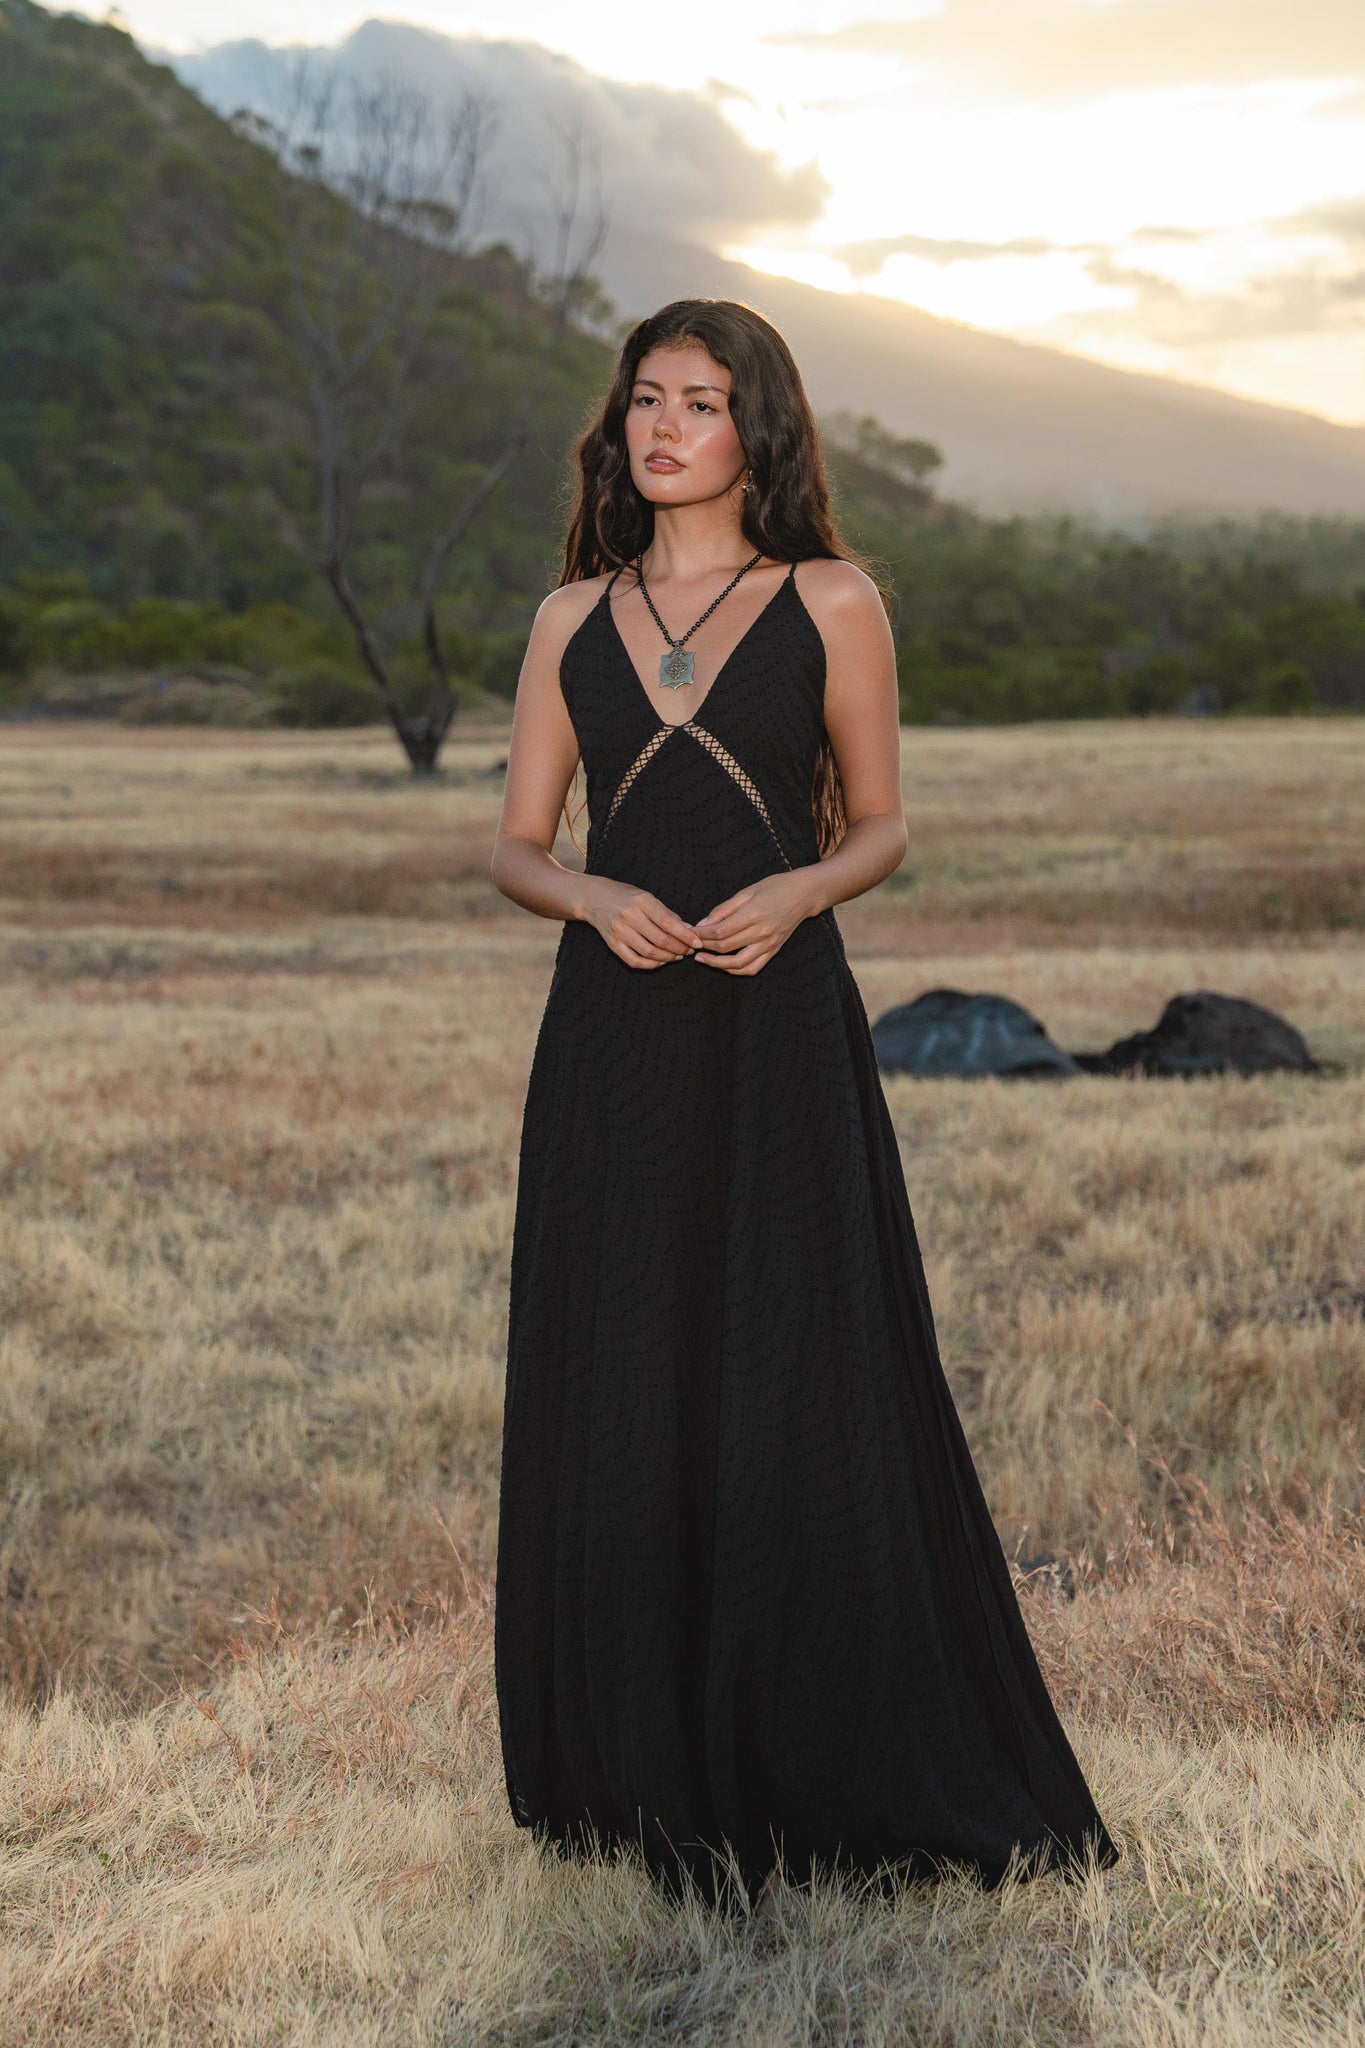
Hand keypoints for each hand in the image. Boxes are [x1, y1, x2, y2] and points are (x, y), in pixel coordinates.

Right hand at [583, 878, 702, 969]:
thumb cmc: (626, 896)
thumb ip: (667, 914)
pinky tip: (661, 961)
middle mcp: (629, 917)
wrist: (595, 898)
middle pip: (660, 940)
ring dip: (668, 958)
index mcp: (641, 902)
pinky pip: (634, 961)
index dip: (685, 935)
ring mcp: (619, 932)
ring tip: (678, 956)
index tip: (697, 942)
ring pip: (649, 952)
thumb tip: (689, 930)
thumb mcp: (648, 898)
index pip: (667, 922)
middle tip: (689, 950)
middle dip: (679, 948)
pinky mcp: (612, 944)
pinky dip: (650, 965)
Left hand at [692, 872, 813, 974]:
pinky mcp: (774, 951)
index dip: (701, 935)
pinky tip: (723, 965)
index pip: (719, 931)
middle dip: (704, 947)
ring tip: (702, 959)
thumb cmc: (775, 887)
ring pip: (737, 963)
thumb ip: (723, 909)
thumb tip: (702, 924)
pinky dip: (735, 971)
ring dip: (717, 964)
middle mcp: (761, 932)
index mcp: (753, 914)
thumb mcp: (746, 891)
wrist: (804, 895)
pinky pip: (752, 968)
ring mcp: (769, 944)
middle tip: (691, 944)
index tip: (689, 933)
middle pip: (725, 947)